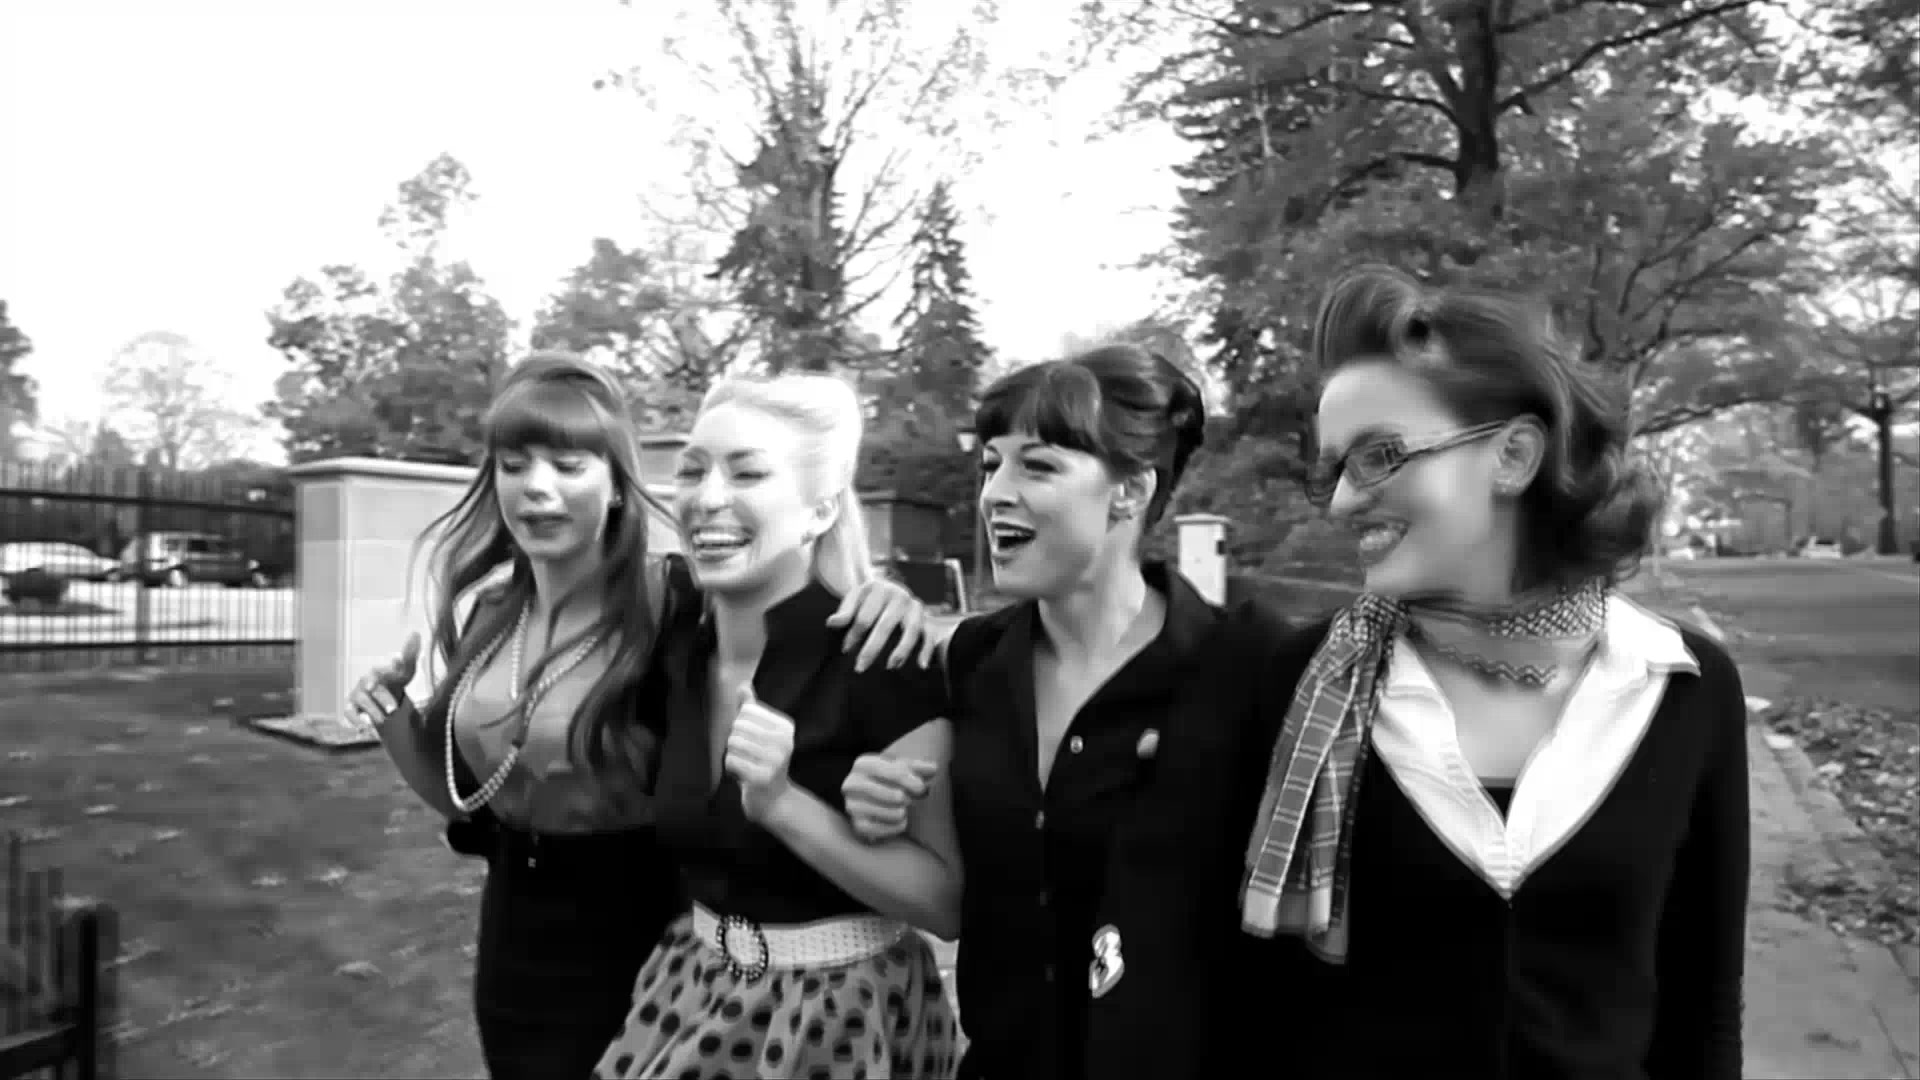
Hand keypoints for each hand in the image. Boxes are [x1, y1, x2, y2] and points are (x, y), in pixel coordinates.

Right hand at [344, 633, 420, 725]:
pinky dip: (354, 719)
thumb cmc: (394, 681)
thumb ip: (410, 655)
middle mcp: (367, 680)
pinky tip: (364, 727)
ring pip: (362, 700)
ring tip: (382, 720)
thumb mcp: (406, 671)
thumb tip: (415, 633)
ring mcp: (358, 694)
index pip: (385, 667)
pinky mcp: (352, 707)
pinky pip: (348, 712)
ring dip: (372, 710)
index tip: (397, 663)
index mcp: (381, 670)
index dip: (392, 666)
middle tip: (393, 709)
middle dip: (383, 698)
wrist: (383, 698)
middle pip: (374, 687)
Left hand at [725, 685, 796, 822]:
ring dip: (732, 755)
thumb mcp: (761, 733)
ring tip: (744, 764)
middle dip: (735, 741)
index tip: (752, 740)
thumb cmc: (764, 762)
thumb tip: (743, 685)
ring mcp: (775, 760)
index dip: (740, 724)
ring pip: (733, 743)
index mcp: (786, 726)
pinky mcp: (762, 777)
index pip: (747, 710)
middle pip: (738, 726)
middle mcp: (785, 741)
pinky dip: (730, 767)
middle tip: (746, 755)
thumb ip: (751, 709)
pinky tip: (742, 774)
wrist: (774, 800)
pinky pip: (731, 760)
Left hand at [826, 577, 942, 671]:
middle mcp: (900, 596)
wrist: (891, 591)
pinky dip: (927, 650)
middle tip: (860, 667)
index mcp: (879, 588)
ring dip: (901, 650)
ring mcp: (915, 607)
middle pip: (885, 625)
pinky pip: (929, 635)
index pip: (865, 616)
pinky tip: (921, 665)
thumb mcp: (855, 599)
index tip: (845, 650)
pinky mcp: (927, 619)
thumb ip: (845, 612)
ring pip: (911, 630)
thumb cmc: (869, 599)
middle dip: (872, 648)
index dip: (854, 635)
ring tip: (890, 666)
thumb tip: (831, 623)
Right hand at [841, 753, 939, 842]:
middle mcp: (852, 784)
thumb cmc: (888, 779)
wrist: (869, 799)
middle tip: (910, 799)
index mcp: (863, 764)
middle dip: (906, 798)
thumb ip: (919, 768)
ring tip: (901, 808)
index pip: (890, 770)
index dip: (909, 780)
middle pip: (892, 794)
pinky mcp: (857, 825)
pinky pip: (885, 829)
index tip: (921, 787)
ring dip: (902, 812)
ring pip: (891, 813)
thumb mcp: (903, 768)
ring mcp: (852, 806)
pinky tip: (899, 820)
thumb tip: (933, 768)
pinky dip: (897, 826)